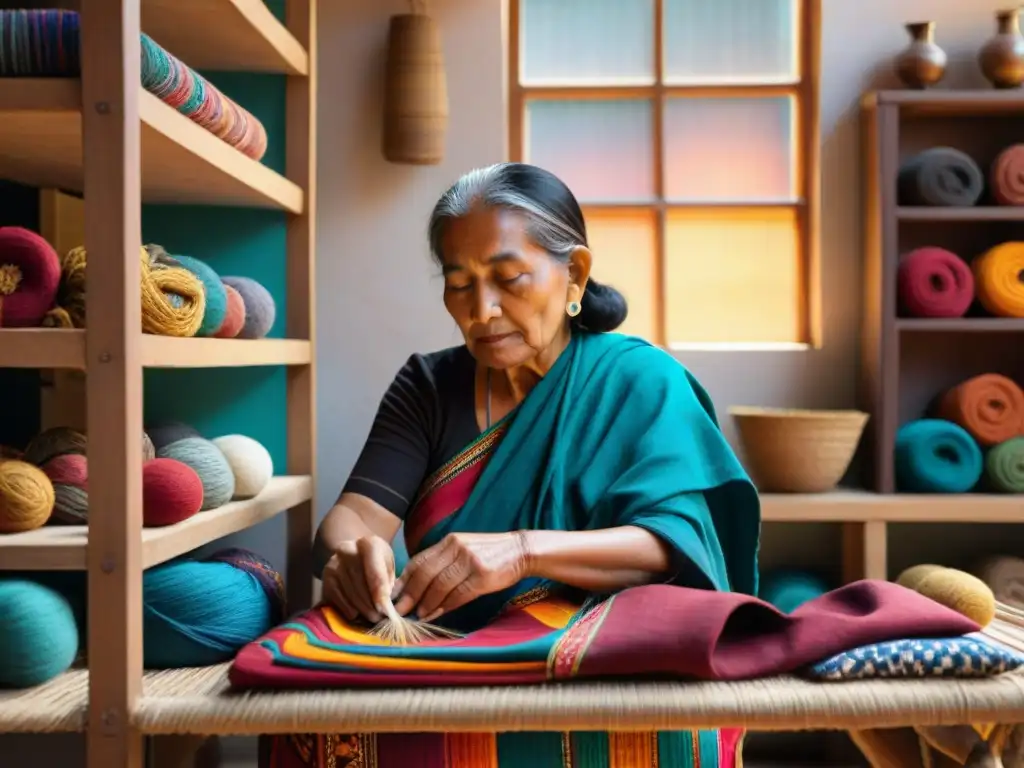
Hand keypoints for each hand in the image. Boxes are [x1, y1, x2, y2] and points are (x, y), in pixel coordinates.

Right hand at [321, 535, 394, 623]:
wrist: (353, 552)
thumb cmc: (376, 561)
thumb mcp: (388, 563)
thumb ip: (388, 580)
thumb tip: (385, 603)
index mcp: (368, 544)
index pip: (374, 571)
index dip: (380, 592)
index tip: (385, 609)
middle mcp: (347, 550)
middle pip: (360, 583)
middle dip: (371, 604)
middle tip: (380, 617)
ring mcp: (333, 564)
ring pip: (349, 593)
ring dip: (361, 609)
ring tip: (372, 617)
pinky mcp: (324, 578)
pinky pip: (337, 599)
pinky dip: (348, 609)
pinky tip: (356, 613)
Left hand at [392, 531, 530, 620]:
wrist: (520, 550)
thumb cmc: (489, 553)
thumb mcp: (464, 549)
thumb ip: (443, 562)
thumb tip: (419, 585)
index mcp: (449, 541)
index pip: (420, 560)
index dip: (404, 579)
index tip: (393, 594)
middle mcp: (457, 549)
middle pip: (425, 573)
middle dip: (410, 594)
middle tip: (399, 610)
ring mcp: (470, 562)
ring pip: (439, 586)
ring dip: (426, 603)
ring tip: (418, 615)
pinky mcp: (483, 576)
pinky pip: (458, 595)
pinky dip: (445, 606)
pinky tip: (437, 614)